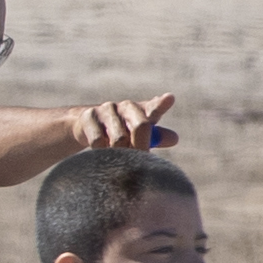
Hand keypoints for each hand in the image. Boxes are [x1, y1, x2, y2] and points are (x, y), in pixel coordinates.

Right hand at [64, 92, 179, 153]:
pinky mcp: (89, 116)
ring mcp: (107, 109)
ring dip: (119, 152)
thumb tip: (174, 139)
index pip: (155, 108)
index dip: (161, 104)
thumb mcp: (140, 134)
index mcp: (143, 110)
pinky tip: (100, 151)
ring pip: (118, 138)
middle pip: (140, 126)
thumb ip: (157, 136)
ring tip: (118, 158)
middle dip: (141, 147)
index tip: (169, 99)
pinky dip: (101, 151)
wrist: (87, 126)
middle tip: (139, 162)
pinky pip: (98, 141)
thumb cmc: (121, 131)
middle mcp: (127, 106)